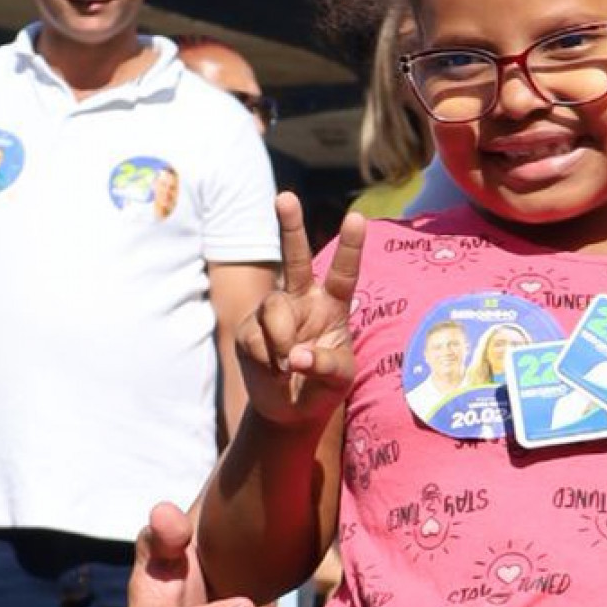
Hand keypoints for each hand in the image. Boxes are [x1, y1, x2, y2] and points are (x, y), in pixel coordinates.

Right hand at [237, 197, 364, 428]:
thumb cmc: (323, 387)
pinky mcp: (249, 330)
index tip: (357, 217)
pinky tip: (272, 371)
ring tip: (287, 366)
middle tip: (285, 196)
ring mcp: (273, 312)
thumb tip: (295, 356)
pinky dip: (266, 360)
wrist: (291, 409)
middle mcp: (302, 300)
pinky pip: (254, 338)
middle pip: (295, 258)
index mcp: (332, 305)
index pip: (343, 273)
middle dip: (289, 226)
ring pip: (272, 309)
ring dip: (280, 340)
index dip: (350, 247)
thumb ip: (326, 366)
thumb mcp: (339, 380)